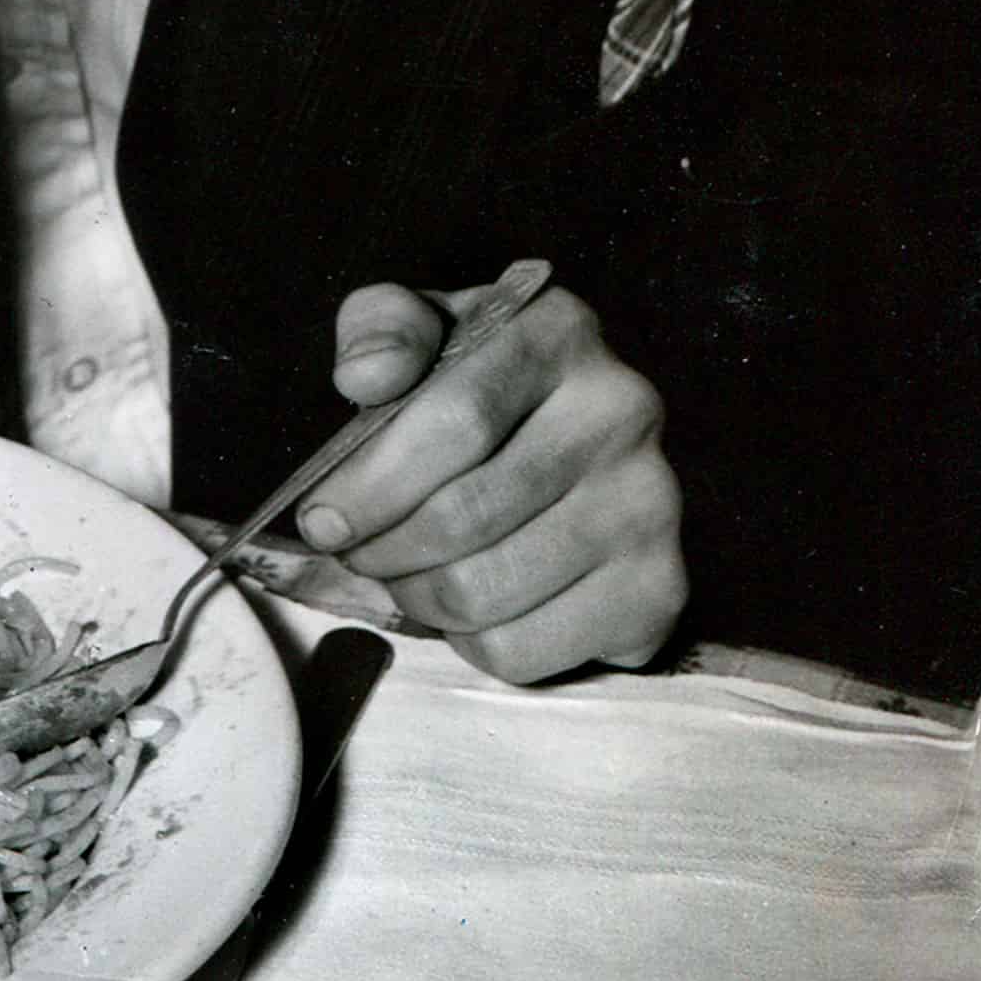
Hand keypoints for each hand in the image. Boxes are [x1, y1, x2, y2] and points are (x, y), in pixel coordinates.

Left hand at [297, 277, 686, 682]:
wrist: (564, 445)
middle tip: (355, 551)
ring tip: (403, 573)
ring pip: (486, 592)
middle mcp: (622, 410)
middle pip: (466, 514)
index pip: (454, 420)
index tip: (321, 519)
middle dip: (384, 547)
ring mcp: (650, 504)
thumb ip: (381, 330)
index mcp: (558, 331)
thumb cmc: (470, 384)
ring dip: (417, 596)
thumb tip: (365, 377)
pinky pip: (525, 651)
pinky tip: (468, 604)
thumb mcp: (420, 329)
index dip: (373, 482)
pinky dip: (470, 642)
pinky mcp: (659, 590)